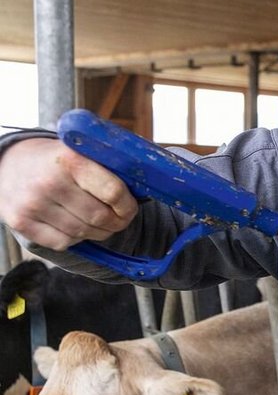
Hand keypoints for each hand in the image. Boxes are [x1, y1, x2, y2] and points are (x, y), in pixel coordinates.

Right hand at [0, 137, 136, 249]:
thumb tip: (146, 189)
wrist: (8, 162)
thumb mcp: (81, 152)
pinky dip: (75, 239)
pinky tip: (73, 224)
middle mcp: (49, 182)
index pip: (114, 193)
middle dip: (117, 222)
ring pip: (84, 233)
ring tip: (98, 222)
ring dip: (99, 232)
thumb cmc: (56, 159)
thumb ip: (109, 168)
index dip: (128, 206)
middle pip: (101, 218)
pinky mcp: (21, 222)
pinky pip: (63, 243)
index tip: (129, 208)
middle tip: (119, 219)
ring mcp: (32, 204)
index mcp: (71, 160)